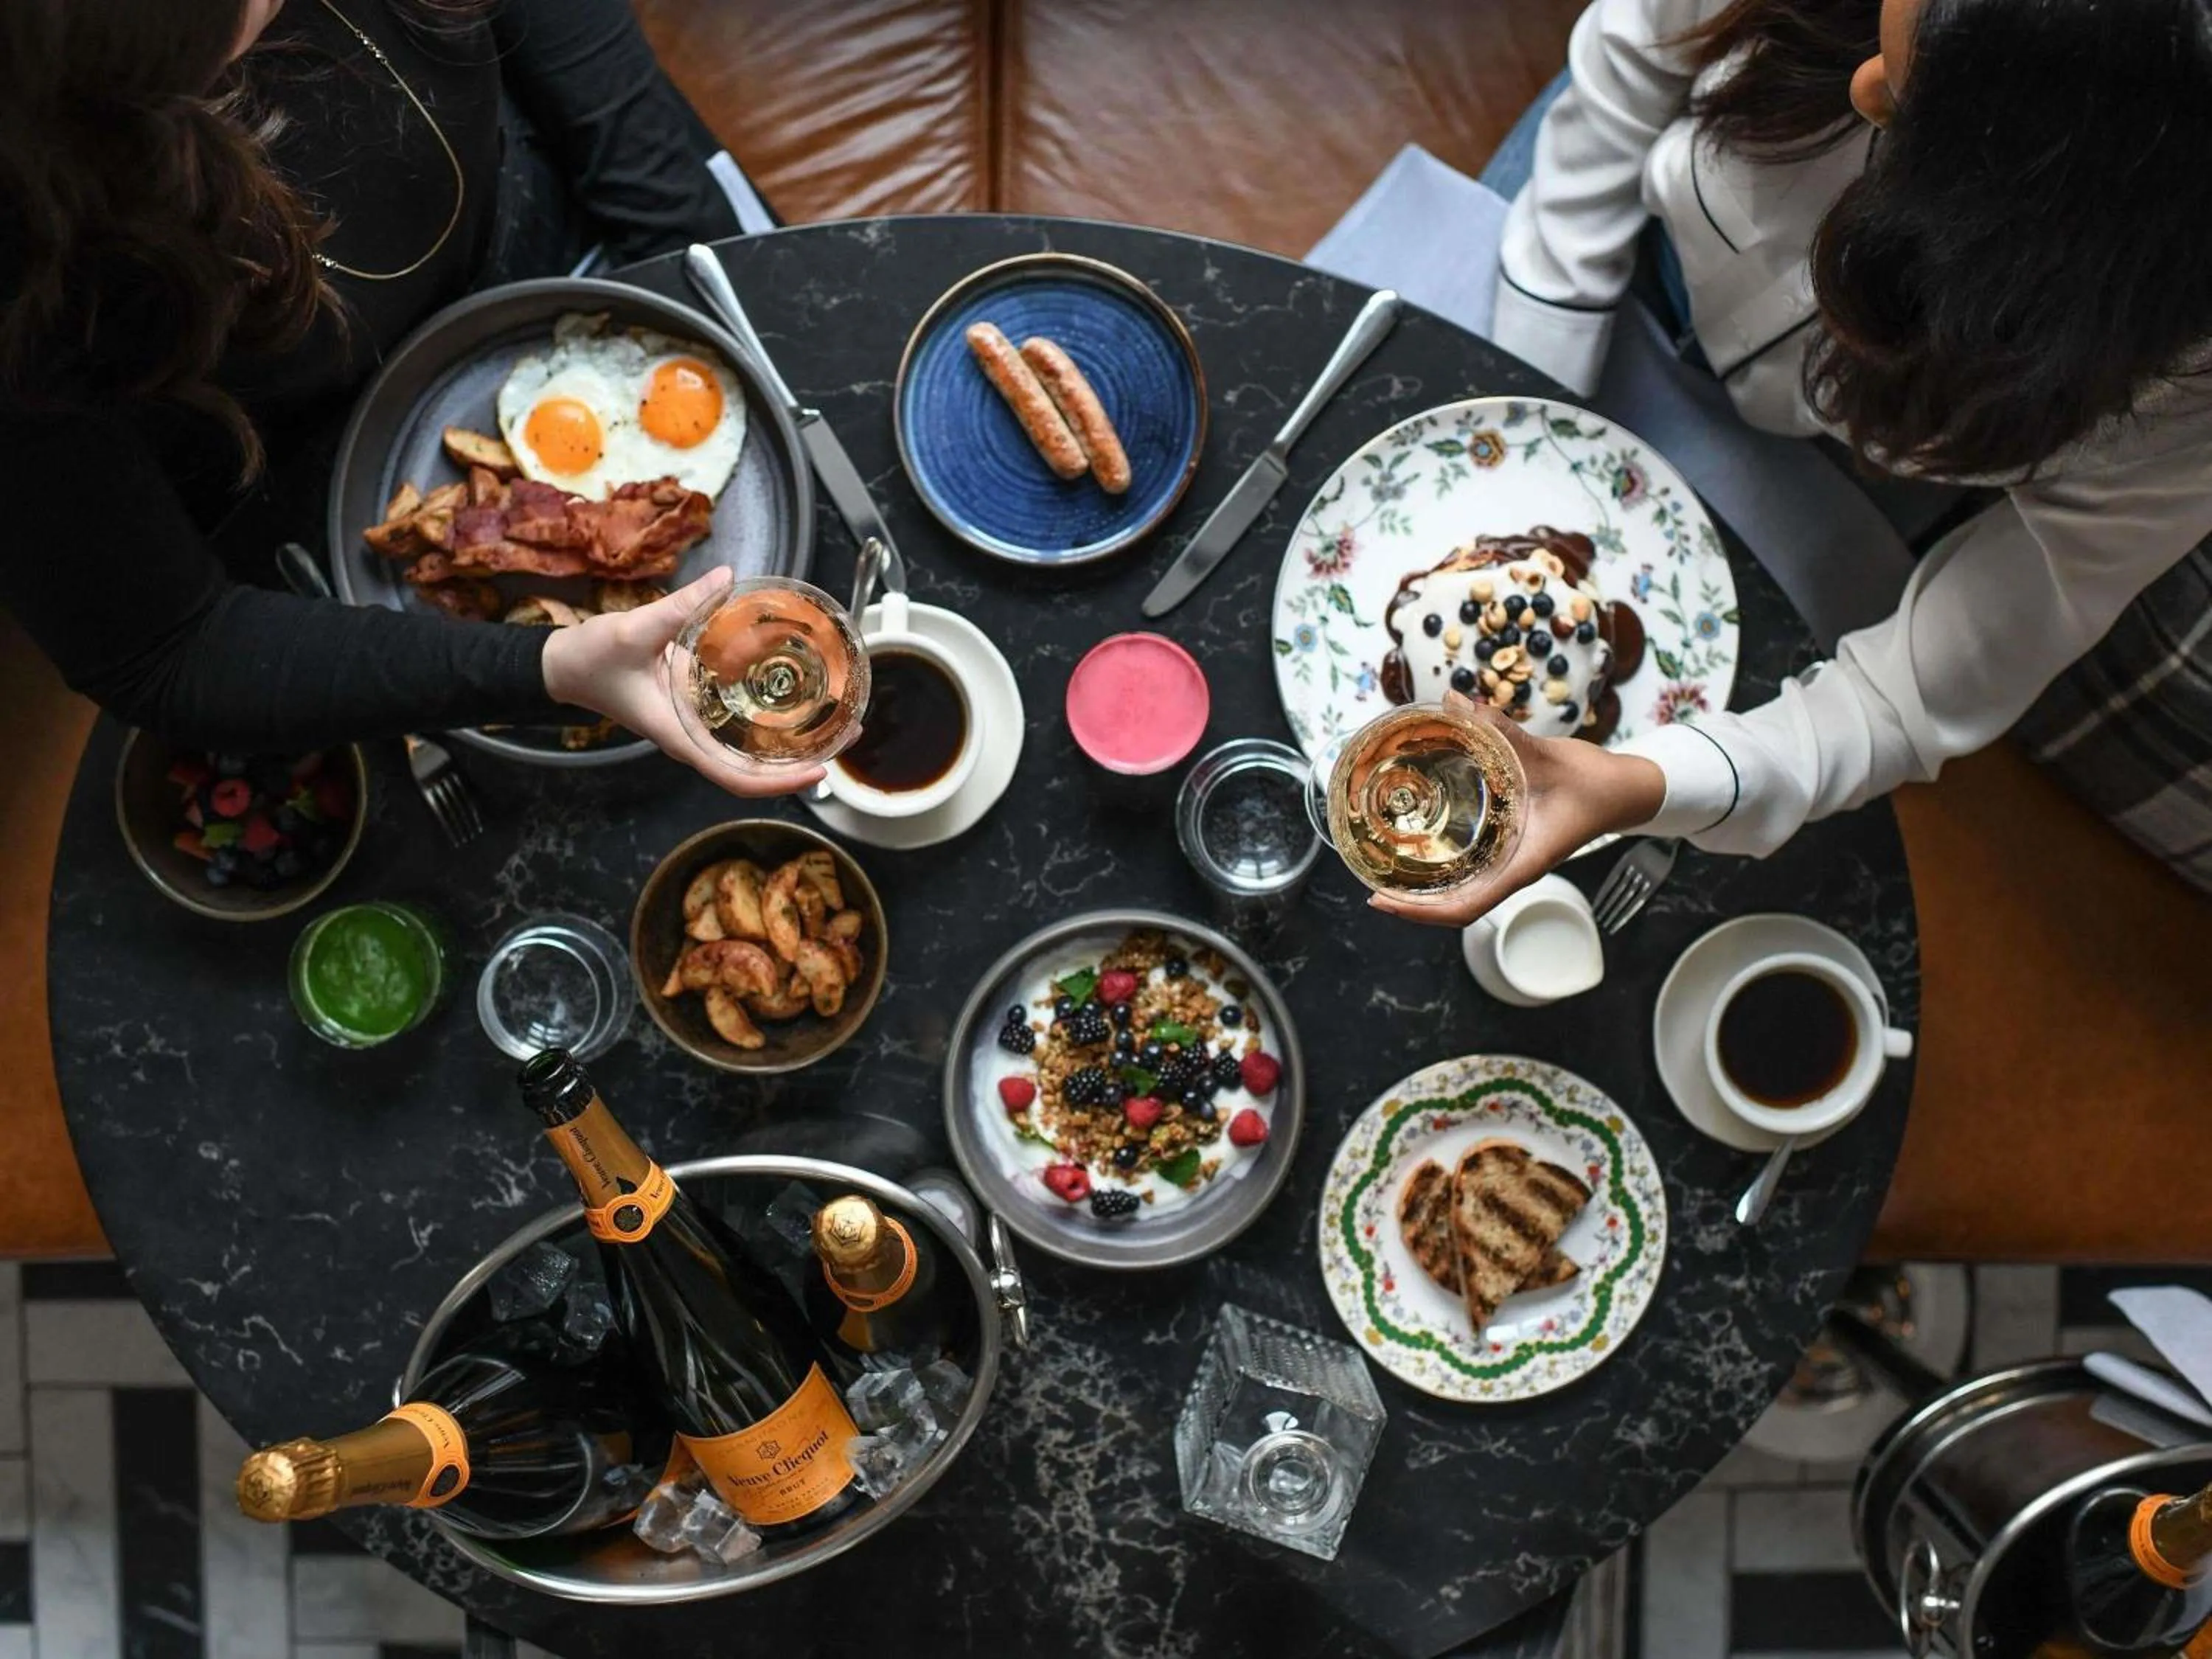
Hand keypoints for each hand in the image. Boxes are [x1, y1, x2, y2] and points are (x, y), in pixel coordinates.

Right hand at [539, 566, 825, 796]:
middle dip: (801, 761)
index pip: (735, 777)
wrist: (564, 665)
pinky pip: (738, 719)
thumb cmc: (591, 659)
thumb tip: (726, 577)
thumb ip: (680, 605)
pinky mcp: (697, 705)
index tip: (818, 771)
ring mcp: (697, 723)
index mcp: (680, 735)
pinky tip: (797, 689)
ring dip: (792, 738)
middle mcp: (693, 737)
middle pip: (754, 769)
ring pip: (750, 747)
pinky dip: (769, 712)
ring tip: (838, 716)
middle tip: (850, 733)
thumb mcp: (633, 630)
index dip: (779, 782)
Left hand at [1367, 692, 1665, 927]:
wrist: (1625, 789)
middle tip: (1372, 888)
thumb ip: (1500, 730)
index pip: (1467, 907)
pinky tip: (1423, 848)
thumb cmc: (1594, 783)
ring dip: (1426, 887)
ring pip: (1464, 888)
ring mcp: (1513, 859)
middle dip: (1413, 904)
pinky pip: (1474, 866)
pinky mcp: (1514, 843)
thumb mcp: (1545, 755)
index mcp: (1523, 863)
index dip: (1422, 912)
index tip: (1384, 902)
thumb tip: (1456, 701)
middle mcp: (1514, 867)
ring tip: (1387, 873)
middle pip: (1456, 905)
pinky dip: (1445, 864)